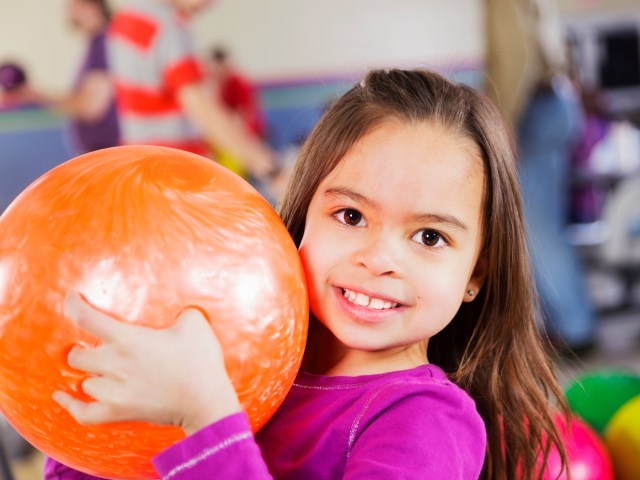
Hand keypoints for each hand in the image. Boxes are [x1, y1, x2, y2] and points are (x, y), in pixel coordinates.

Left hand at [54, 293, 240, 434]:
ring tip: (101, 371)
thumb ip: (181, 313)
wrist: (205, 401)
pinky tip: (62, 396)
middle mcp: (115, 364)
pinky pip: (83, 413)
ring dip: (91, 375)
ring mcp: (114, 391)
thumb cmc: (200, 362)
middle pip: (77, 356)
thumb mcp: (196, 324)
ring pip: (85, 382)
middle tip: (95, 346)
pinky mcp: (119, 412)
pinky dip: (70, 405)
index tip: (72, 298)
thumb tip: (178, 313)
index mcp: (128, 339)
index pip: (87, 318)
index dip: (74, 305)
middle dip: (83, 350)